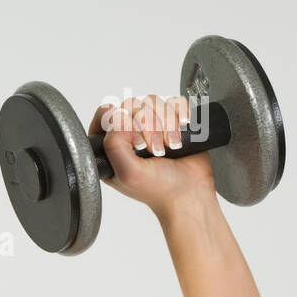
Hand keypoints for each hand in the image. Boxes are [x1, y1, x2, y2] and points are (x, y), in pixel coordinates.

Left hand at [89, 94, 215, 214]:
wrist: (191, 193)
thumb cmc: (160, 189)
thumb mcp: (128, 172)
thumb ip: (114, 145)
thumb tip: (116, 119)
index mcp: (111, 148)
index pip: (106, 116)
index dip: (119, 119)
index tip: (133, 134)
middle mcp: (129, 135)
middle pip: (131, 105)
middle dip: (147, 125)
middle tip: (155, 148)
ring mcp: (152, 127)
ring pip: (153, 102)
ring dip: (165, 123)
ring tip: (170, 145)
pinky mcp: (173, 122)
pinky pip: (174, 103)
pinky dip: (180, 114)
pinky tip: (182, 130)